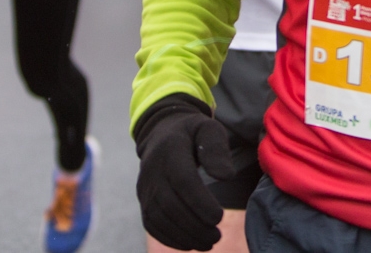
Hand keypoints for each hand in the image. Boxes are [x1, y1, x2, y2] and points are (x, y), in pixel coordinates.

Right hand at [134, 94, 235, 250]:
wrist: (162, 132)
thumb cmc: (192, 132)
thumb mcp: (209, 129)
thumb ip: (217, 149)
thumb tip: (226, 176)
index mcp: (170, 150)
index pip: (182, 181)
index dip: (199, 202)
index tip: (219, 217)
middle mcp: (153, 170)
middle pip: (170, 204)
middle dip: (194, 225)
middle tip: (217, 236)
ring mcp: (145, 187)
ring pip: (159, 218)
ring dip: (183, 236)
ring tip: (208, 243)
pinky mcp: (143, 200)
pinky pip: (151, 224)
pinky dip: (169, 238)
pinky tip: (189, 244)